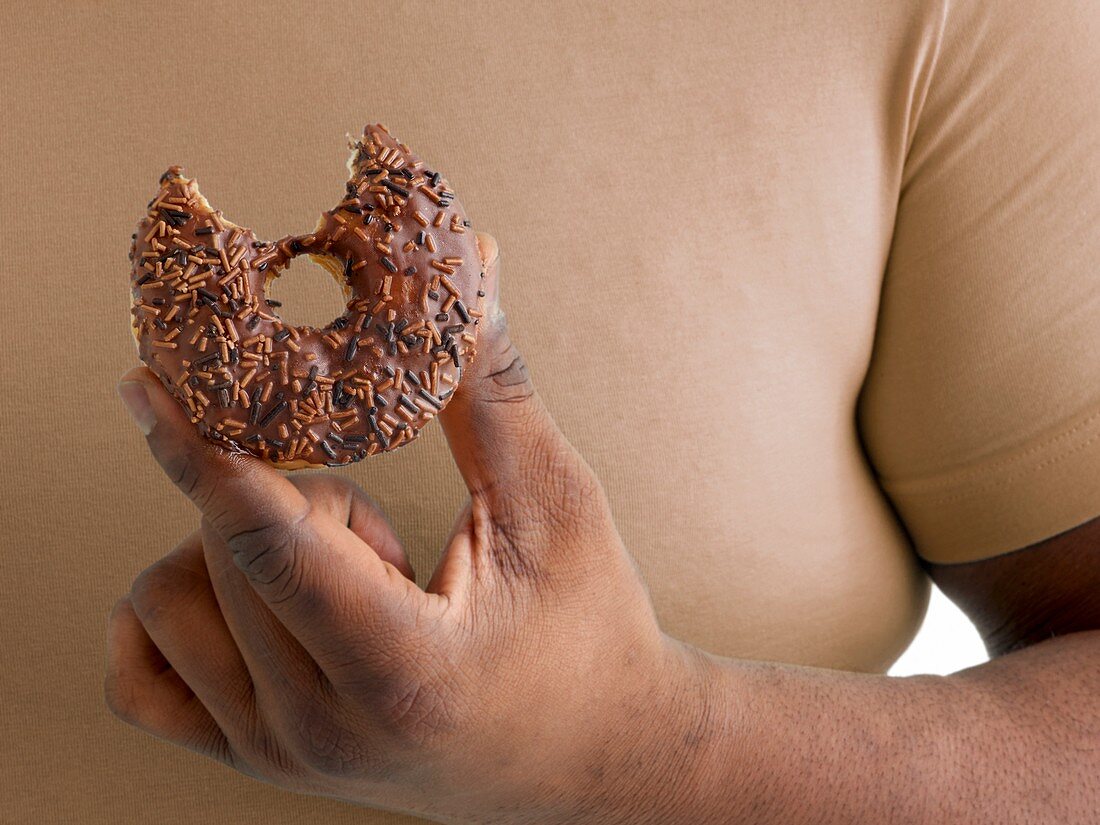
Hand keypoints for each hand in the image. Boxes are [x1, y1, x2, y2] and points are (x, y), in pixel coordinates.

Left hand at [107, 234, 710, 822]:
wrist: (595, 757)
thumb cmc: (589, 630)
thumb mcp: (555, 506)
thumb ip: (492, 388)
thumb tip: (465, 265)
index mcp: (403, 668)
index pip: (268, 543)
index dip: (204, 446)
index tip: (151, 376)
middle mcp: (318, 730)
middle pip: (220, 549)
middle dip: (285, 493)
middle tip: (375, 522)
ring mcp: (276, 756)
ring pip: (168, 599)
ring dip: (240, 551)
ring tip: (345, 573)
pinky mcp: (255, 760)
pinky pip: (140, 674)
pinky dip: (174, 609)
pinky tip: (251, 591)